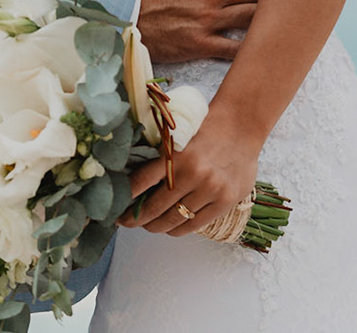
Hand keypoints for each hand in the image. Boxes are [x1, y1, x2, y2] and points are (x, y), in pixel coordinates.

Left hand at [121, 107, 261, 236]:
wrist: (241, 126)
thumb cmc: (206, 130)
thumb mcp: (179, 138)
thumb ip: (162, 159)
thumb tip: (135, 182)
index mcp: (175, 154)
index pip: (142, 182)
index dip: (126, 199)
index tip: (116, 209)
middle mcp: (192, 173)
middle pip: (155, 207)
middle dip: (137, 218)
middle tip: (127, 222)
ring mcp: (210, 189)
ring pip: (175, 219)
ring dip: (157, 226)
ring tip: (148, 226)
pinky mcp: (225, 201)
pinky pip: (195, 224)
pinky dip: (179, 229)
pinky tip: (170, 228)